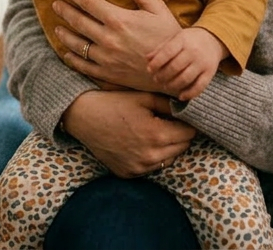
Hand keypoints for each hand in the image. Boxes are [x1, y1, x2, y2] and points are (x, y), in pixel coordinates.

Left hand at [52, 0, 182, 92]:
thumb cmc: (169, 36)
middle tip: (56, 5)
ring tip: (57, 28)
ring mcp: (106, 58)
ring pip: (76, 44)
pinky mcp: (108, 74)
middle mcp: (108, 39)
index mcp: (119, 20)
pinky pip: (83, 66)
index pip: (88, 2)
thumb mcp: (157, 8)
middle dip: (64, 11)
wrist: (176, 71)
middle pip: (78, 21)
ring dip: (64, 35)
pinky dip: (72, 58)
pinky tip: (67, 53)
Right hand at [63, 91, 194, 177]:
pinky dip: (150, 157)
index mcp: (156, 135)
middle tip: (163, 122)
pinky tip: (137, 143)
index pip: (189, 133)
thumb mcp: (143, 98)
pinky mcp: (128, 174)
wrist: (81, 116)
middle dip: (177, 135)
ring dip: (165, 148)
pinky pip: (150, 167)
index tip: (177, 116)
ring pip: (168, 159)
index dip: (185, 123)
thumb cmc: (113, 103)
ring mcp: (139, 168)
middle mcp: (150, 156)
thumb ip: (170, 104)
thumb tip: (190, 108)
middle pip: (182, 147)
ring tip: (149, 132)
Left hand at [146, 28, 226, 101]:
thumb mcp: (175, 39)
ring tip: (166, 86)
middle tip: (156, 79)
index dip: (157, 62)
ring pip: (186, 78)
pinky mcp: (210, 73)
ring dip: (173, 85)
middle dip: (163, 76)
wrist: (213, 39)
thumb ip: (160, 49)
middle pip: (175, 67)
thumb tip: (147, 59)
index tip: (149, 69)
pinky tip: (180, 96)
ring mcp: (203, 63)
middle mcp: (194, 52)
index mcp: (183, 40)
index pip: (168, 52)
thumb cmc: (188, 40)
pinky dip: (190, 93)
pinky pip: (200, 86)